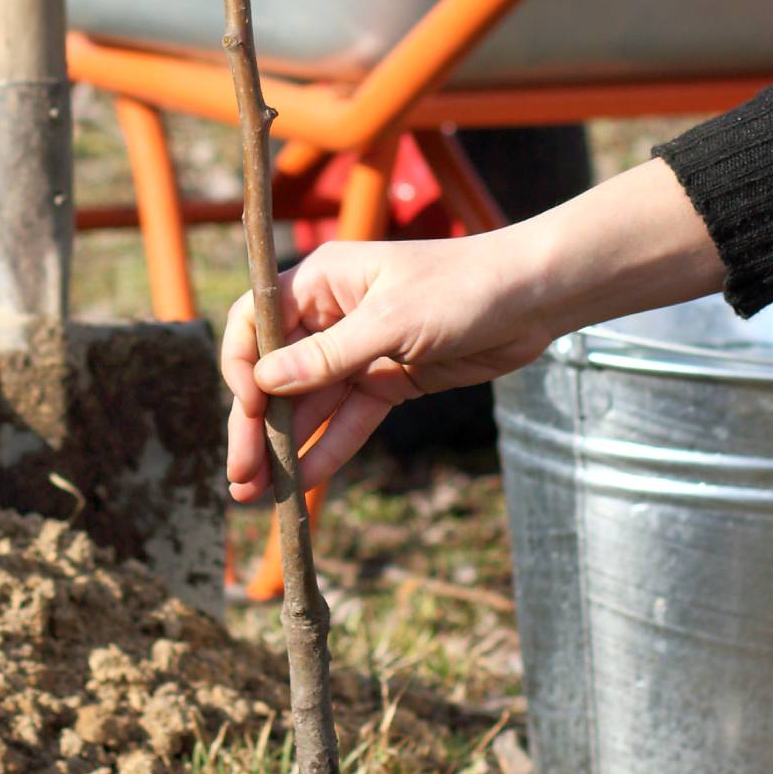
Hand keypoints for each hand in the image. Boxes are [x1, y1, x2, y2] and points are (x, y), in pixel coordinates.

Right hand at [221, 236, 554, 500]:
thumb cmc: (464, 286)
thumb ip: (328, 356)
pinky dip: (327, 448)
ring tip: (257, 492)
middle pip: (277, 374)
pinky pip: (349, 419)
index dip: (241, 365)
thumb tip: (264, 383)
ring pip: (310, 404)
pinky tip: (302, 482)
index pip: (255, 322)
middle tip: (239, 475)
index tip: (248, 409)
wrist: (533, 299)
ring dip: (284, 447)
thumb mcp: (393, 321)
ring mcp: (359, 351)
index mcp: (321, 281)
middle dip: (256, 425)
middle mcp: (331, 315)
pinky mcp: (388, 381)